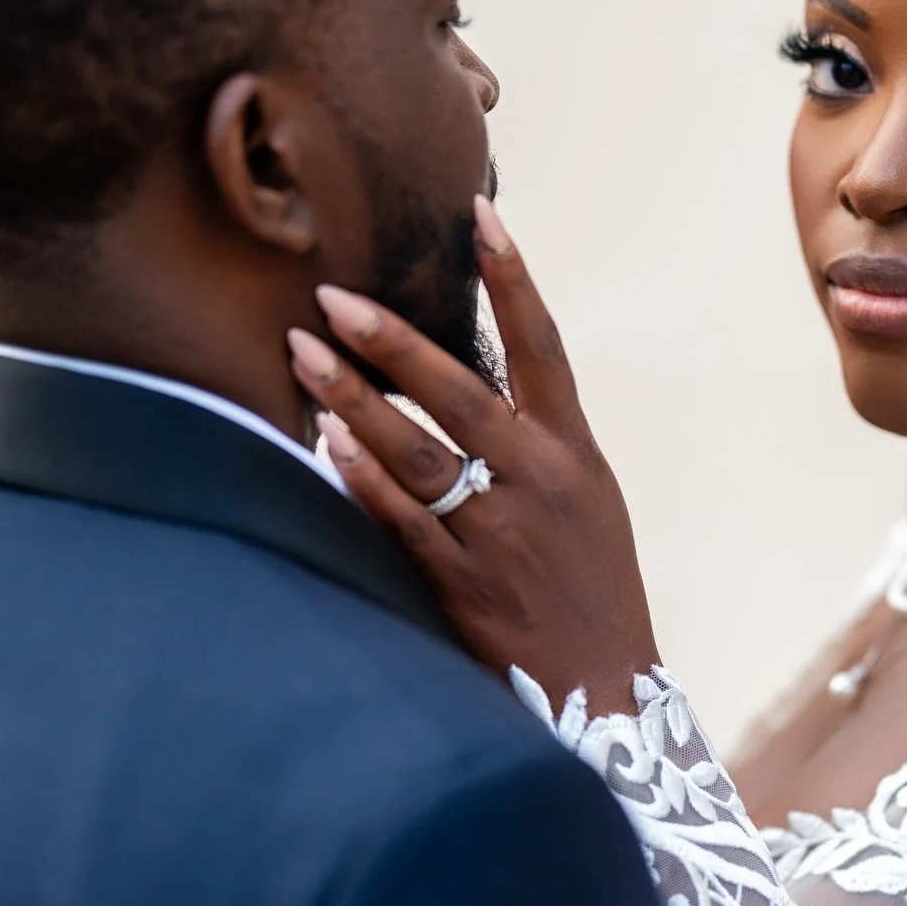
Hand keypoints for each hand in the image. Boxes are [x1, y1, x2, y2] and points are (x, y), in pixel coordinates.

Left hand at [287, 196, 658, 715]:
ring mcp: (498, 533)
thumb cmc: (591, 590)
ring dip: (355, 400)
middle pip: (461, 392)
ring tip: (302, 356)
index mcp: (575, 453)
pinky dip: (361, 477)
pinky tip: (323, 440)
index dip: (515, 277)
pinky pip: (400, 520)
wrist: (604, 692)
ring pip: (418, 451)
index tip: (482, 213)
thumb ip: (533, 444)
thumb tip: (462, 384)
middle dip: (393, 340)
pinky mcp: (461, 583)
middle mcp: (539, 482)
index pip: (544, 347)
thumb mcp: (586, 503)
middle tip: (332, 297)